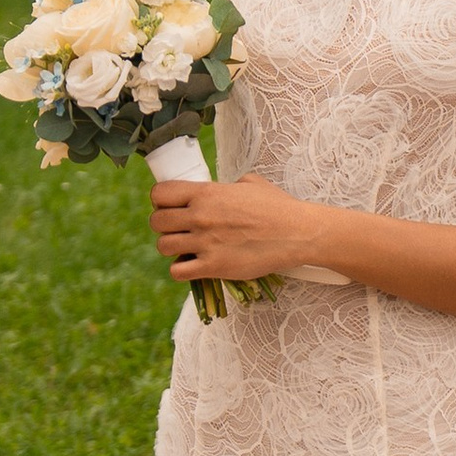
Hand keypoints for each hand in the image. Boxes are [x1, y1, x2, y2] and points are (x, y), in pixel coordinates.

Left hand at [147, 170, 327, 285]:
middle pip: (157, 222)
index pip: (160, 193)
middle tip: (180, 229)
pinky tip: (194, 265)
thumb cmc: (278, 206)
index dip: (161, 201)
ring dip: (172, 248)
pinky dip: (181, 270)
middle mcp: (200, 216)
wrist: (298, 233)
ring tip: (188, 248)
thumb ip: (226, 186)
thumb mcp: (250, 183)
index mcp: (207, 193)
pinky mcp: (213, 267)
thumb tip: (220, 190)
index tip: (171, 207)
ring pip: (163, 247)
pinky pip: (177, 272)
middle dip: (165, 225)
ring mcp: (205, 243)